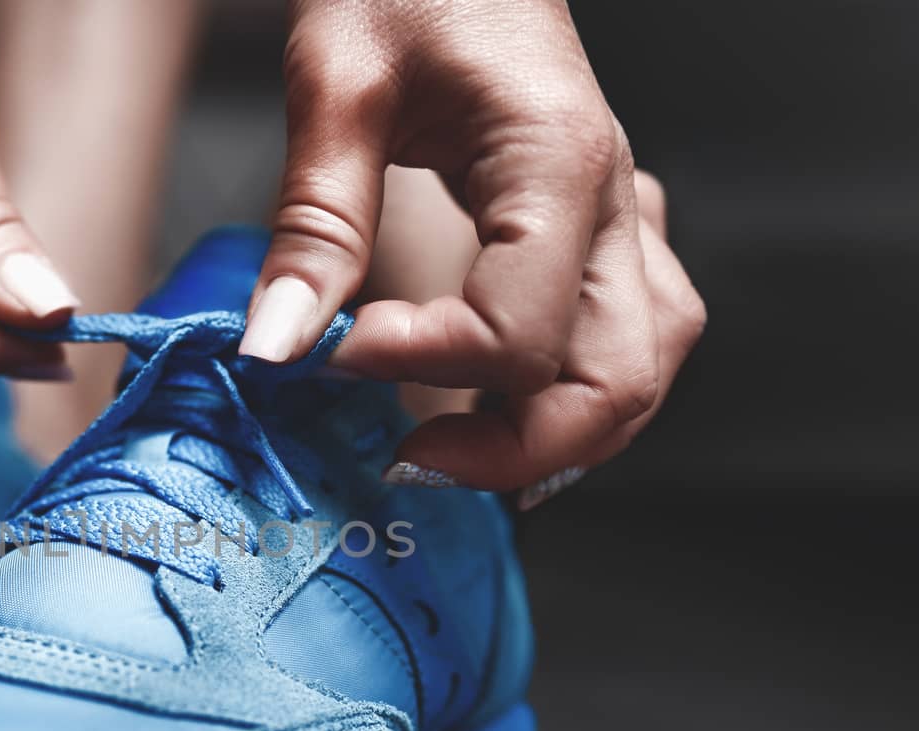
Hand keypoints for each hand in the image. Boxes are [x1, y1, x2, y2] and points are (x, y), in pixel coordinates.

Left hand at [243, 0, 705, 494]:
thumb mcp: (335, 84)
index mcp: (556, 163)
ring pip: (640, 372)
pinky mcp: (607, 226)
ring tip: (452, 448)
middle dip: (514, 450)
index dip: (424, 365)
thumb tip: (278, 349)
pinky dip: (573, 394)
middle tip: (408, 458)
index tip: (336, 356)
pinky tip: (503, 402)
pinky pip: (629, 338)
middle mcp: (615, 201)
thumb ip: (315, 224)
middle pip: (615, 382)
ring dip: (557, 437)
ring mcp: (624, 217)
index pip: (518, 330)